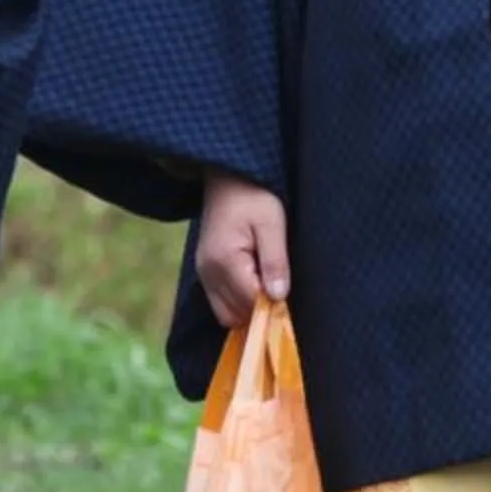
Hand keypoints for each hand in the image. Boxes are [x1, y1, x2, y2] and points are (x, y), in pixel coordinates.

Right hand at [195, 173, 289, 328]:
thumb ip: (274, 261)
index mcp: (225, 261)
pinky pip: (219, 301)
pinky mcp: (205, 270)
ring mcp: (203, 273)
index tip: (287, 292)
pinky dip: (237, 300)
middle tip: (277, 285)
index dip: (271, 305)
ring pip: (225, 313)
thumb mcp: (272, 223)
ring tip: (266, 280)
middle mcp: (208, 272)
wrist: (228, 176)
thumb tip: (278, 297)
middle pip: (234, 315)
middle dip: (259, 309)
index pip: (249, 303)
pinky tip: (255, 280)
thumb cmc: (254, 195)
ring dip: (248, 306)